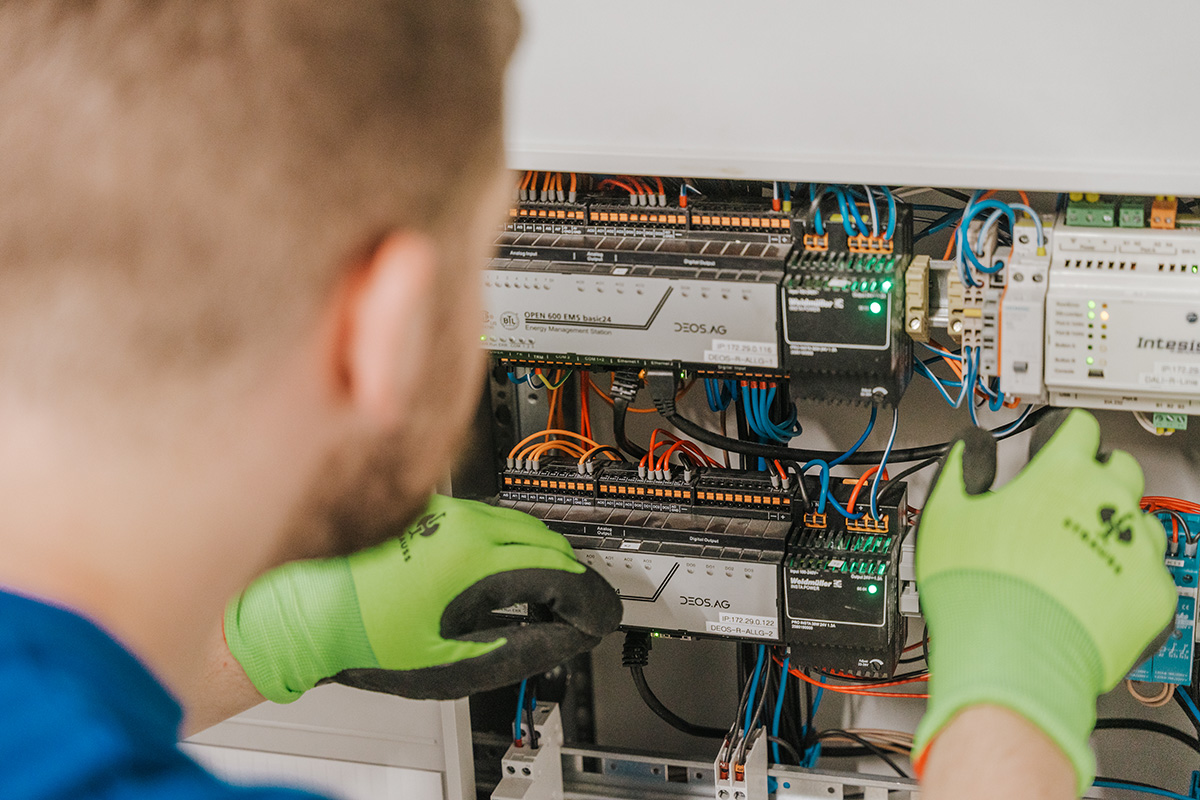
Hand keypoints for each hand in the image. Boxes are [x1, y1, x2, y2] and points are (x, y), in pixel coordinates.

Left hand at [224, 495, 621, 701]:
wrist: (300, 611)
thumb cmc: (359, 638)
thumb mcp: (450, 663)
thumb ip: (521, 646)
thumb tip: (566, 635)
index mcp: (472, 561)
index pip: (561, 573)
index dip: (591, 602)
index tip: (600, 620)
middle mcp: (462, 524)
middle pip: (549, 542)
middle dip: (573, 579)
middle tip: (583, 613)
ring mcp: (445, 512)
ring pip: (520, 525)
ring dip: (544, 557)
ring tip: (548, 598)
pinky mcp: (431, 511)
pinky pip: (491, 520)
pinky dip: (512, 544)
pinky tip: (506, 572)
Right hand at [912, 409, 1175, 792]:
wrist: (1013, 660)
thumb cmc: (979, 591)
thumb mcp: (947, 515)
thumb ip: (962, 468)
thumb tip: (972, 447)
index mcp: (1062, 476)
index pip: (1079, 430)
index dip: (1061, 434)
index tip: (1053, 445)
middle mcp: (1110, 505)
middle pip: (1120, 468)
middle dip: (1094, 475)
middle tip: (1065, 500)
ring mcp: (1138, 552)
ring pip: (1141, 521)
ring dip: (1115, 527)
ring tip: (1079, 552)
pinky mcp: (1154, 597)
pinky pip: (1150, 575)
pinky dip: (1126, 578)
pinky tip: (1094, 591)